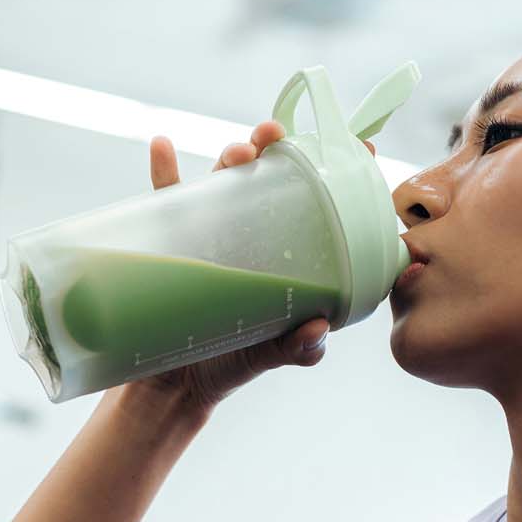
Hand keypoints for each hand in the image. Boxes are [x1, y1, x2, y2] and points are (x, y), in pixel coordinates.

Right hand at [133, 122, 378, 413]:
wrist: (177, 385)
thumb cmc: (233, 363)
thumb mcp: (271, 355)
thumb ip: (298, 348)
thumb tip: (317, 328)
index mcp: (287, 255)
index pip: (319, 207)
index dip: (339, 173)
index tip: (360, 149)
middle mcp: (253, 235)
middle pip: (269, 179)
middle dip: (275, 149)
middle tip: (276, 137)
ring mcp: (211, 235)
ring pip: (222, 181)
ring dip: (232, 156)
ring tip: (239, 152)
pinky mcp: (171, 243)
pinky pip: (166, 200)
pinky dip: (163, 170)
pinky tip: (162, 145)